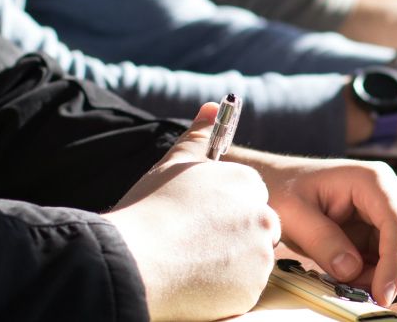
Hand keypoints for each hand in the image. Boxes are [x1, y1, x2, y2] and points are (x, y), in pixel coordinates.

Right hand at [103, 103, 280, 320]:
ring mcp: (260, 256)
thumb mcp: (174, 164)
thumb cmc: (150, 209)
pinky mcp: (252, 290)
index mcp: (247, 184)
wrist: (134, 260)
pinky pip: (244, 289)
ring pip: (251, 260)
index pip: (250, 197)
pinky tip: (195, 281)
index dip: (223, 210)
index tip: (200, 220)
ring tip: (190, 262)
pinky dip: (225, 288)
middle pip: (257, 229)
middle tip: (194, 243)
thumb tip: (212, 107)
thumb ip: (199, 136)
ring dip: (230, 262)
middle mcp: (262, 217)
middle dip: (233, 236)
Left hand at [226, 150, 396, 306]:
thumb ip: (322, 240)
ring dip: (394, 276)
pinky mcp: (394, 228)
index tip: (381, 295)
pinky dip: (395, 275)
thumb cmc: (285, 191)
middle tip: (356, 289)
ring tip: (353, 279)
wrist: (282, 183)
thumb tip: (352, 270)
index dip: (396, 264)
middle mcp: (395, 191)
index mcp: (373, 180)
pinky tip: (366, 276)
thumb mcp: (292, 214)